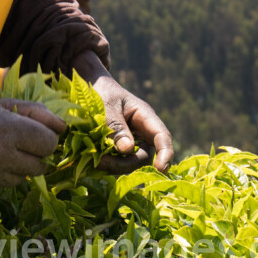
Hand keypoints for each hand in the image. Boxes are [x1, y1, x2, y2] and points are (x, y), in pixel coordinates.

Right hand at [0, 73, 67, 194]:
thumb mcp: (4, 104)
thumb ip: (38, 113)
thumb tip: (64, 128)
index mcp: (9, 131)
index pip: (49, 145)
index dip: (46, 139)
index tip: (36, 134)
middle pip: (40, 167)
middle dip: (35, 155)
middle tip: (18, 143)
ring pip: (22, 180)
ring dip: (17, 167)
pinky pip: (1, 188)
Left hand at [73, 52, 174, 172]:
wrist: (91, 87)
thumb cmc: (102, 92)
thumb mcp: (107, 106)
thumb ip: (116, 127)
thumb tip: (127, 150)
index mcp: (145, 117)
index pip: (162, 137)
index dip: (165, 154)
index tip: (161, 169)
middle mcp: (142, 132)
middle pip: (144, 156)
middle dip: (126, 164)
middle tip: (101, 162)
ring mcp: (132, 141)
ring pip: (131, 162)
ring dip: (115, 166)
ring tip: (96, 161)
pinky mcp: (119, 148)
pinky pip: (119, 161)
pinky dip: (108, 164)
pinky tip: (95, 160)